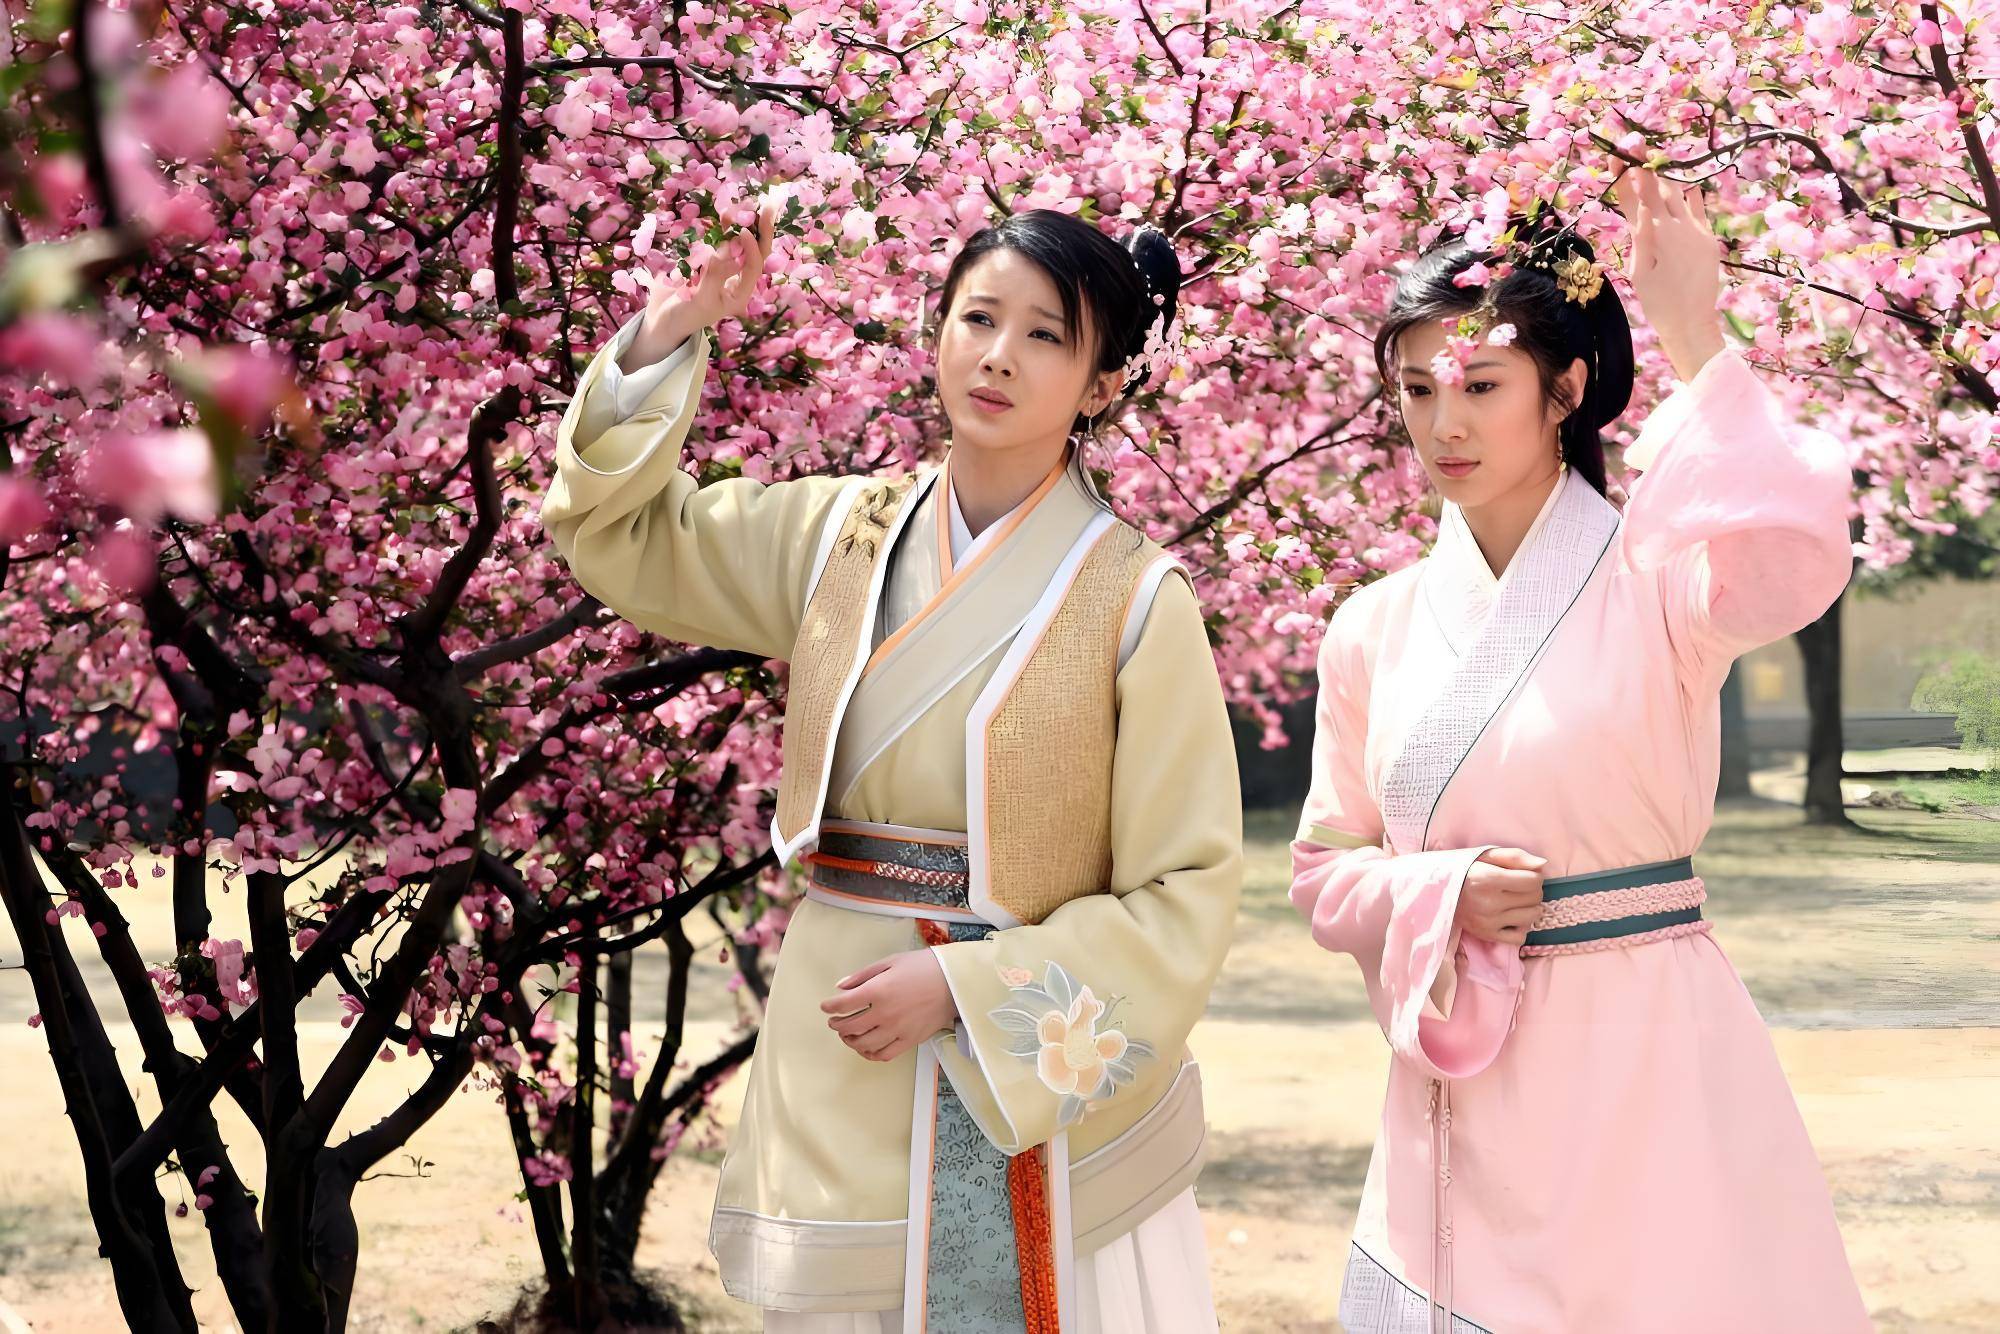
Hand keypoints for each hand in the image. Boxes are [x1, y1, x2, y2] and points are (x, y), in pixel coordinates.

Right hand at [620, 203, 776, 371]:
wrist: (664, 319)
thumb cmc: (684, 315)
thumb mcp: (701, 299)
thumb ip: (715, 276)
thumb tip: (729, 250)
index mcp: (740, 294)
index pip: (754, 267)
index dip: (752, 248)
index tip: (742, 231)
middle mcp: (737, 280)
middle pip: (755, 252)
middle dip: (762, 230)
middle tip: (767, 205)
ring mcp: (724, 269)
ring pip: (739, 243)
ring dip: (742, 224)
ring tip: (745, 203)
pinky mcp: (710, 261)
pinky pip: (721, 242)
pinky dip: (724, 228)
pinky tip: (726, 213)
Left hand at [819, 948, 958, 1062]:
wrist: (954, 982)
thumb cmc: (923, 967)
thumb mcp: (890, 962)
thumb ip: (863, 975)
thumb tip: (841, 987)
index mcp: (877, 991)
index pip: (843, 1004)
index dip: (830, 1006)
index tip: (826, 1006)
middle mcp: (884, 1013)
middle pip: (849, 1026)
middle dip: (837, 1025)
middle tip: (835, 1021)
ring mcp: (897, 1029)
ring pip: (863, 1044)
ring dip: (850, 1040)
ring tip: (848, 1035)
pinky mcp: (909, 1040)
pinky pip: (884, 1054)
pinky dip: (870, 1054)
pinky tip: (867, 1047)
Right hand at [1455, 847, 1546, 945]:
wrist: (1436, 891)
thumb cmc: (1465, 870)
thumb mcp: (1486, 855)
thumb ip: (1515, 856)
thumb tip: (1543, 865)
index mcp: (1488, 879)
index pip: (1533, 881)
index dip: (1533, 876)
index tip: (1523, 874)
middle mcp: (1489, 902)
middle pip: (1534, 898)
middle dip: (1532, 890)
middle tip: (1517, 887)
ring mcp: (1488, 922)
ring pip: (1531, 917)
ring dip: (1529, 908)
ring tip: (1515, 901)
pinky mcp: (1486, 935)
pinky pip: (1520, 937)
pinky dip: (1520, 928)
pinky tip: (1511, 918)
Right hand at [1613, 167, 1726, 382]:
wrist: (1691, 322)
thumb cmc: (1657, 303)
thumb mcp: (1638, 272)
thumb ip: (1640, 237)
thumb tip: (1640, 205)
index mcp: (1655, 235)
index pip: (1637, 196)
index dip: (1627, 174)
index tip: (1620, 154)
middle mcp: (1678, 226)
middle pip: (1660, 188)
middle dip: (1647, 170)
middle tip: (1637, 152)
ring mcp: (1697, 229)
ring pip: (1680, 195)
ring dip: (1666, 183)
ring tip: (1656, 172)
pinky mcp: (1709, 237)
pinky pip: (1698, 208)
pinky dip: (1688, 196)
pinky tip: (1684, 190)